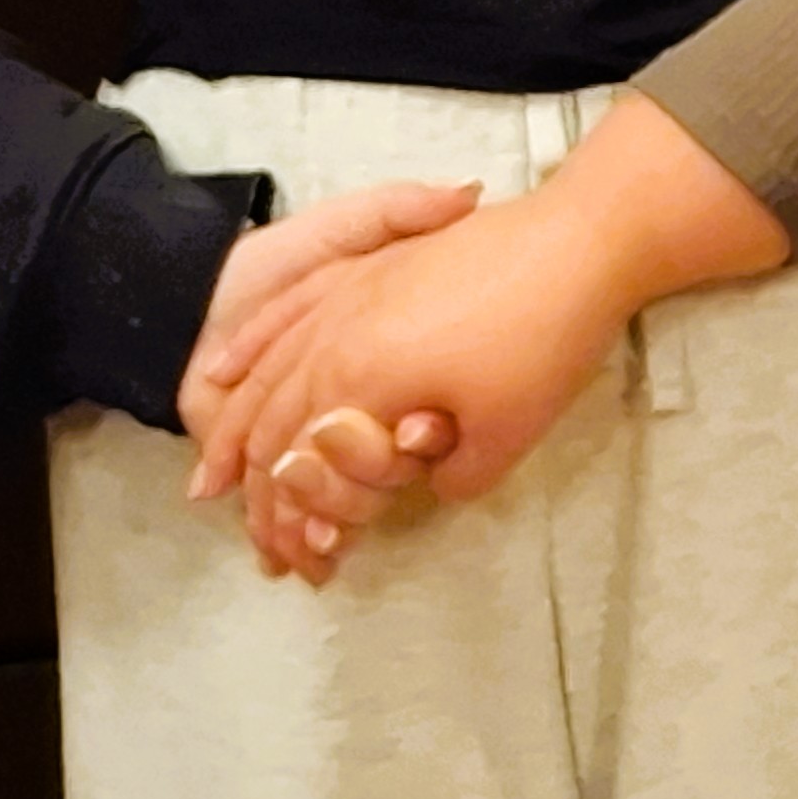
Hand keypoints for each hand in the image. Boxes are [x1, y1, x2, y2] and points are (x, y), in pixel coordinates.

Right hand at [194, 196, 640, 580]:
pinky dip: (248, 347)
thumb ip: (451, 477)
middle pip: (269, 420)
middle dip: (259, 487)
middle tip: (264, 541)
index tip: (298, 560)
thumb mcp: (505, 432)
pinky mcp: (368, 268)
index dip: (292, 518)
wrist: (580, 238)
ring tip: (217, 476)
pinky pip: (285, 311)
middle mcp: (332, 338)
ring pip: (265, 370)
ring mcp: (345, 296)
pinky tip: (224, 367)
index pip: (296, 462)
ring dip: (235, 426)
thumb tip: (427, 487)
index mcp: (354, 381)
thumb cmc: (545, 338)